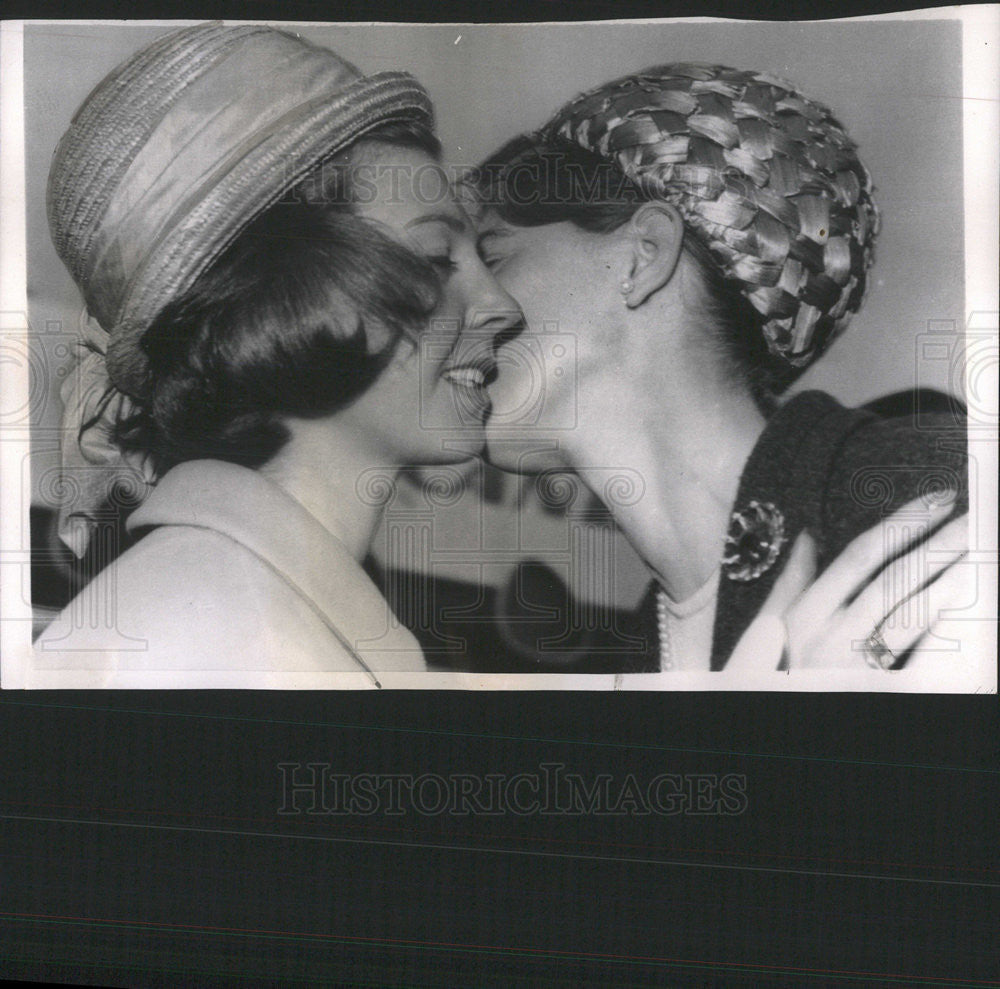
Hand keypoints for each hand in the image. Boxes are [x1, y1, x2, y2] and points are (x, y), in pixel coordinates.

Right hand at [726, 494, 967, 670]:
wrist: (763, 713)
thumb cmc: (767, 674)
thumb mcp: (768, 626)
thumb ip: (790, 582)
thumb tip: (808, 537)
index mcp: (806, 612)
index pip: (860, 555)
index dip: (901, 524)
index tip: (934, 501)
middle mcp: (833, 634)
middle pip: (894, 579)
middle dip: (936, 544)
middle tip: (970, 518)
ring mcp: (857, 664)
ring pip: (911, 615)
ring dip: (949, 581)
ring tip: (977, 555)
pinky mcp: (875, 688)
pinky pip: (917, 655)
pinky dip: (941, 628)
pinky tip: (962, 605)